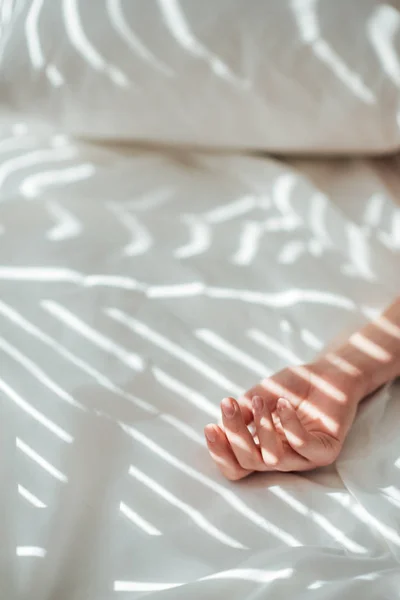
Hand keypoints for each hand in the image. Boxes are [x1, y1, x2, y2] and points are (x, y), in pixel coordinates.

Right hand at [204, 358, 365, 480]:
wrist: (327, 374)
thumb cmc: (291, 387)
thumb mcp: (259, 395)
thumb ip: (243, 411)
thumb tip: (221, 424)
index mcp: (261, 449)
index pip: (236, 466)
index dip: (220, 453)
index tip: (210, 427)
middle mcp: (280, 458)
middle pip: (249, 462)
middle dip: (234, 434)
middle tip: (228, 405)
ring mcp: (303, 458)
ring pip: (273, 458)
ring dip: (262, 428)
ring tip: (259, 401)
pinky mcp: (325, 451)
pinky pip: (303, 446)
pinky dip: (290, 424)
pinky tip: (284, 404)